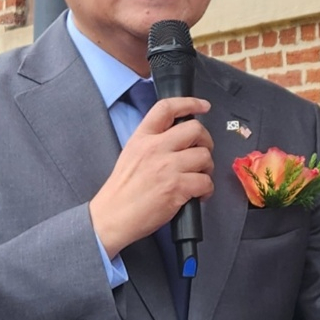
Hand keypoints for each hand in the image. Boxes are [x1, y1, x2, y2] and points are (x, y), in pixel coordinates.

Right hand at [89, 97, 212, 258]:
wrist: (112, 217)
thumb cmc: (121, 191)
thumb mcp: (131, 154)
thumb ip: (152, 142)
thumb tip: (179, 139)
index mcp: (142, 137)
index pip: (166, 108)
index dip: (190, 103)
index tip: (203, 106)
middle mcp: (155, 148)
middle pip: (195, 129)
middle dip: (206, 141)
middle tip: (202, 152)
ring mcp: (167, 167)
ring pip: (204, 156)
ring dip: (207, 168)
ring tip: (199, 177)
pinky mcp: (176, 188)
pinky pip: (205, 182)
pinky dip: (207, 189)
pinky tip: (198, 195)